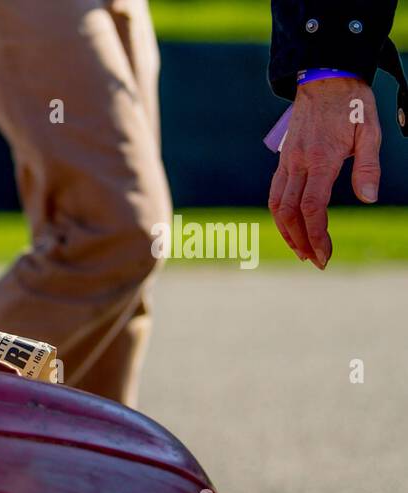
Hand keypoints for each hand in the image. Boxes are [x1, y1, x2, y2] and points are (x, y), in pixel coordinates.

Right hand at [268, 77, 380, 268]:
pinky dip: (282, 215)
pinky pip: (276, 193)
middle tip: (315, 260)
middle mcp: (299, 163)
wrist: (324, 77)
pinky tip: (292, 224)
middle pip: (290, 213)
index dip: (316, 235)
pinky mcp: (284, 160)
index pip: (312, 207)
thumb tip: (368, 199)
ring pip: (277, 205)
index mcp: (322, 159)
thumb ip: (368, 167)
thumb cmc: (353, 104)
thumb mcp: (370, 131)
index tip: (325, 254)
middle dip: (301, 241)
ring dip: (286, 232)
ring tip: (301, 249)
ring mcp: (288, 162)